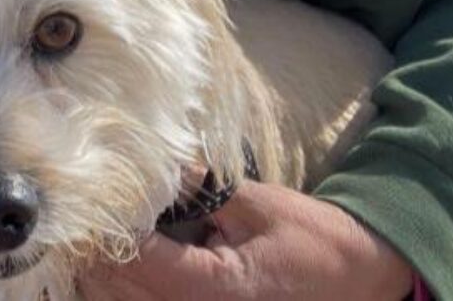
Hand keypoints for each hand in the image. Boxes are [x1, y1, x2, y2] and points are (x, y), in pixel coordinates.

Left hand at [77, 180, 414, 300]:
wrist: (360, 279)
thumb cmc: (314, 241)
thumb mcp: (256, 204)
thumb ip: (198, 189)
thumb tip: (150, 164)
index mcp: (215, 290)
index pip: (135, 260)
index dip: (108, 225)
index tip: (99, 191)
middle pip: (114, 290)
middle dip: (97, 248)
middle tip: (91, 204)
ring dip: (103, 271)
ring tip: (102, 227)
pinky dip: (124, 285)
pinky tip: (127, 255)